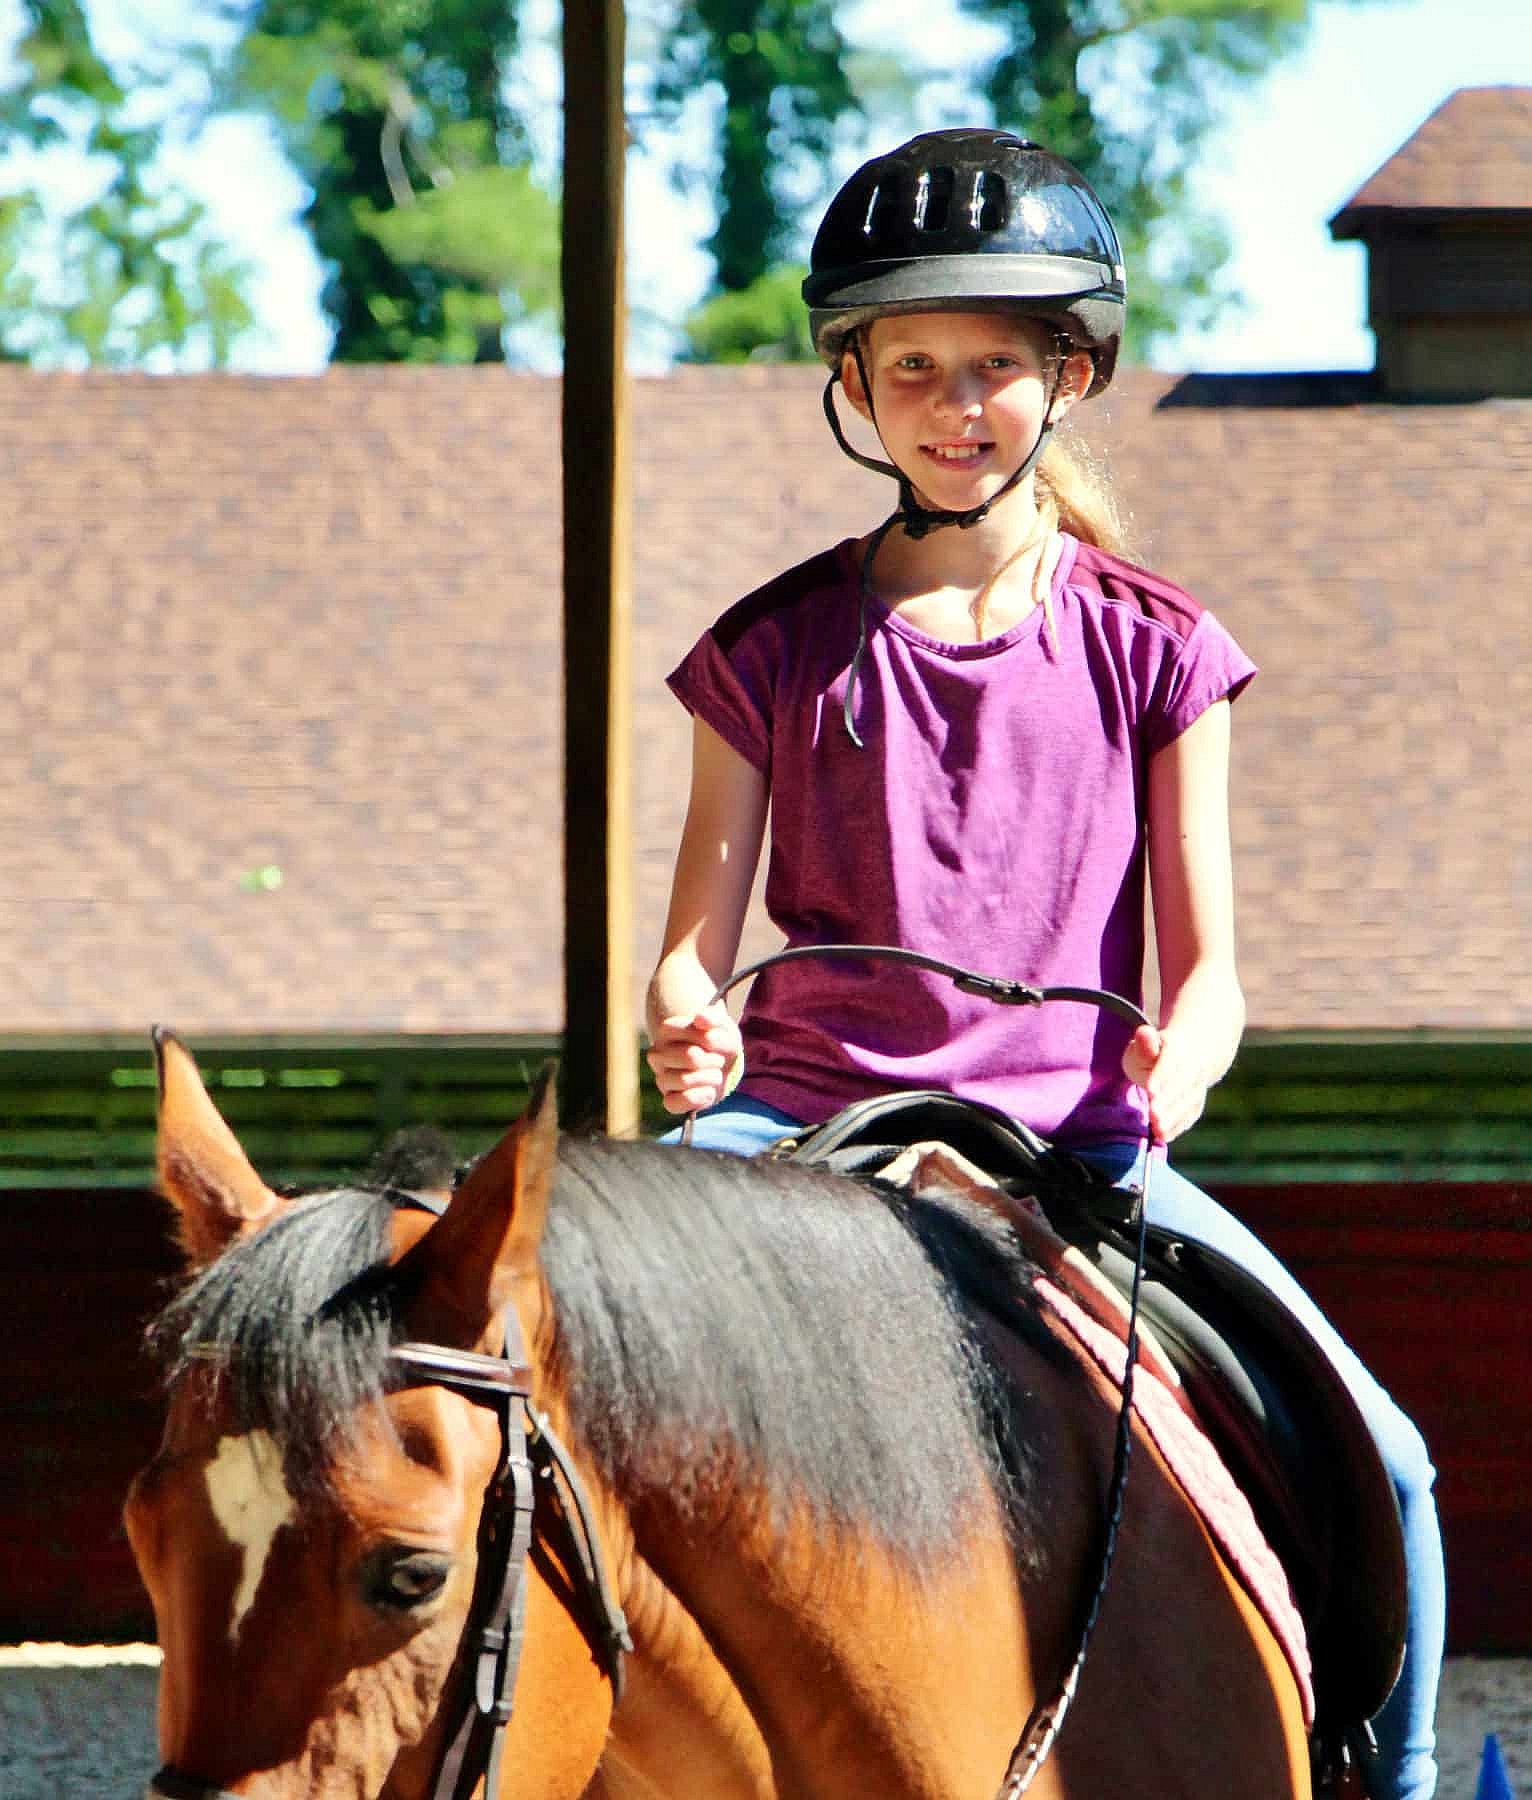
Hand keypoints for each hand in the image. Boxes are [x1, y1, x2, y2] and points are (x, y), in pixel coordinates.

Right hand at [645, 1005, 742, 1114]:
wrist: (724, 1068)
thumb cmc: (719, 1044)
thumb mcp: (723, 1028)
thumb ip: (714, 1019)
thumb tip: (700, 1019)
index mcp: (666, 1030)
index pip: (692, 1033)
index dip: (712, 1040)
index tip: (715, 1041)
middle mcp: (657, 1053)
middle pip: (690, 1057)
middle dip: (714, 1060)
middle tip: (717, 1060)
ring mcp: (661, 1078)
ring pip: (684, 1080)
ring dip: (710, 1078)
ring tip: (714, 1074)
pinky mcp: (668, 1100)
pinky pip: (678, 1102)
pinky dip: (700, 1098)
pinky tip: (708, 1091)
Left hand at [1121, 1023, 1208, 1143]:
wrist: (1196, 1051)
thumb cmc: (1157, 1050)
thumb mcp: (1146, 1043)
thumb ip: (1144, 1044)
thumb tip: (1145, 1034)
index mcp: (1179, 1048)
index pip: (1170, 1062)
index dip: (1161, 1075)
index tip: (1151, 1089)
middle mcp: (1194, 1068)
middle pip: (1181, 1086)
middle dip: (1167, 1102)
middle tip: (1154, 1117)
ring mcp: (1199, 1085)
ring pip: (1188, 1102)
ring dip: (1173, 1118)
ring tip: (1158, 1130)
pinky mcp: (1198, 1101)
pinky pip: (1190, 1114)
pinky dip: (1178, 1125)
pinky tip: (1165, 1135)